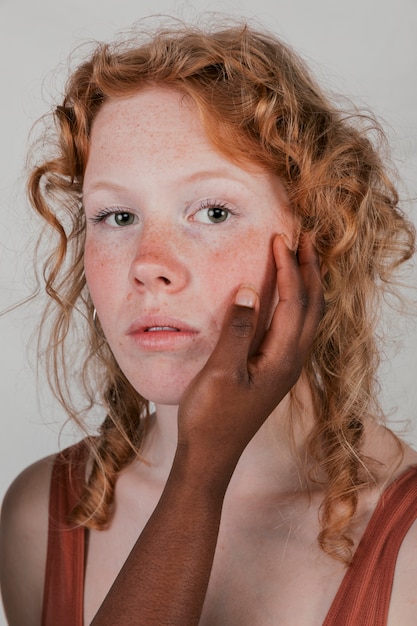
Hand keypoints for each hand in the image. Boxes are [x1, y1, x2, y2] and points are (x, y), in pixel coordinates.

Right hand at [176, 232, 323, 485]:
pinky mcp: (275, 371)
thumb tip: (251, 290)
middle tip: (308, 238)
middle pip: (313, 306)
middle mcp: (292, 361)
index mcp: (282, 358)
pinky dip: (297, 303)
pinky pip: (296, 328)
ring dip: (308, 285)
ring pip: (309, 317)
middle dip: (311, 270)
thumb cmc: (211, 417)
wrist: (211, 455)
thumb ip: (238, 330)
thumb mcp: (221, 371)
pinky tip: (285, 297)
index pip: (295, 302)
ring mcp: (285, 367)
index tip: (281, 238)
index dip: (290, 268)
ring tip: (302, 258)